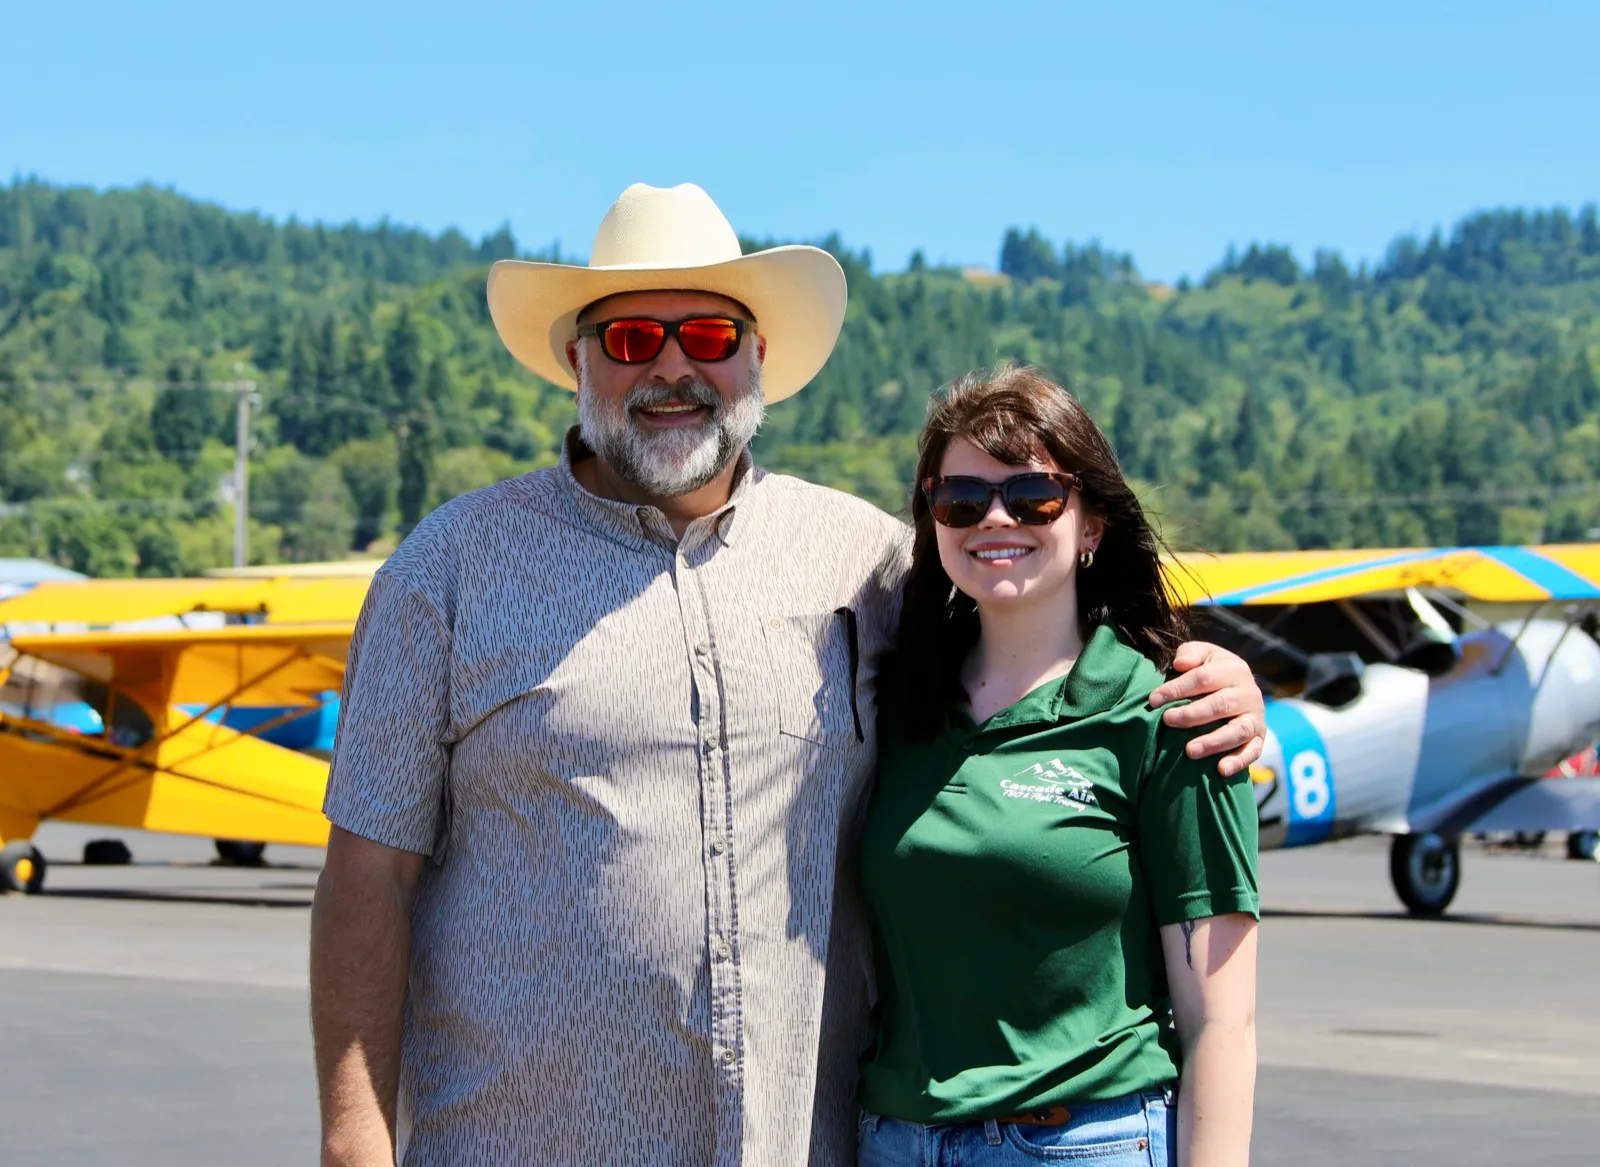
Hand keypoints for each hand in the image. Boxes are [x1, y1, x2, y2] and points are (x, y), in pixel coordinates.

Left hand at [1149, 642, 1265, 776]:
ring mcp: (1256, 717)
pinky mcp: (1259, 738)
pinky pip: (1252, 752)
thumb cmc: (1209, 671)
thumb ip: (1190, 654)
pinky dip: (1239, 761)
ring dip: (1213, 742)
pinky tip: (1221, 770)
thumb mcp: (1201, 655)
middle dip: (1192, 714)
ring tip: (1190, 751)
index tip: (1153, 700)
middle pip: (1220, 705)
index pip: (1204, 678)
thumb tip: (1180, 664)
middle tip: (1168, 720)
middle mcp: (1249, 693)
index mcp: (1234, 669)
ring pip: (1237, 731)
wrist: (1237, 688)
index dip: (1177, 688)